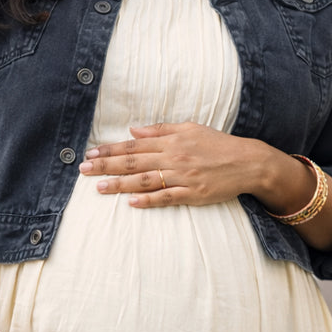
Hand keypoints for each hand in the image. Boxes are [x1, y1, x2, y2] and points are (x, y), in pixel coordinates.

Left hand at [79, 121, 266, 207]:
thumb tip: (133, 129)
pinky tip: (131, 203)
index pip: (134, 145)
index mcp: (172, 140)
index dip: (111, 149)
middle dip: (106, 166)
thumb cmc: (218, 144)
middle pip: (134, 162)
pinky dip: (149, 201)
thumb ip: (160, 129)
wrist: (248, 162)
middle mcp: (174, 157)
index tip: (91, 154)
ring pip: (145, 181)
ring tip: (99, 188)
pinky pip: (167, 198)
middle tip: (83, 170)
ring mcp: (183, 177)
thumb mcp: (190, 128)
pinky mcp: (193, 195)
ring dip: (120, 184)